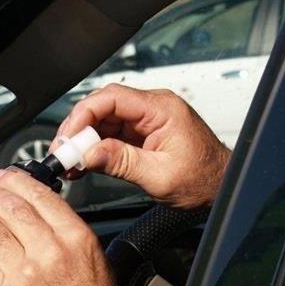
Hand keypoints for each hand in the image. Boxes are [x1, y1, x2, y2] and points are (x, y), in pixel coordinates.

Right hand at [54, 84, 230, 207]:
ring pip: (103, 121)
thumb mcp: (160, 176)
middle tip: (62, 152)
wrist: (221, 187)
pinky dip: (94, 149)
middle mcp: (152, 109)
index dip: (84, 114)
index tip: (69, 137)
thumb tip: (90, 154)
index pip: (112, 97)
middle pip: (103, 107)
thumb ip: (123, 163)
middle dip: (78, 128)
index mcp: (161, 109)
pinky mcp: (140, 136)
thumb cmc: (204, 179)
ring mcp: (145, 122)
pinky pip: (110, 135)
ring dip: (83, 140)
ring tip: (68, 162)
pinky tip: (82, 163)